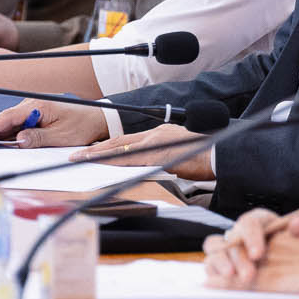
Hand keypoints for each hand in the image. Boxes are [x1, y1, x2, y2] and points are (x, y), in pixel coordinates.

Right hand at [0, 99, 108, 147]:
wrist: (98, 118)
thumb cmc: (82, 126)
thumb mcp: (62, 136)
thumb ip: (39, 138)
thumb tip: (17, 140)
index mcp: (36, 106)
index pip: (6, 118)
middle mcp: (30, 105)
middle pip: (1, 121)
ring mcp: (31, 111)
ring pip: (6, 125)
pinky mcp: (34, 118)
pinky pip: (15, 127)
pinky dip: (4, 135)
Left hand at [84, 124, 212, 179]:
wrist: (222, 154)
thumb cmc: (206, 155)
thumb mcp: (180, 152)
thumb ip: (164, 156)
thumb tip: (156, 164)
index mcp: (160, 133)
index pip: (127, 140)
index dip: (107, 146)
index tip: (90, 151)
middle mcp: (156, 134)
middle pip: (120, 142)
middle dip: (96, 149)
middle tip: (76, 155)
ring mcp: (157, 143)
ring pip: (122, 148)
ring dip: (101, 155)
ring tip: (83, 159)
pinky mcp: (160, 154)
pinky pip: (133, 159)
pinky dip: (117, 161)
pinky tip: (104, 164)